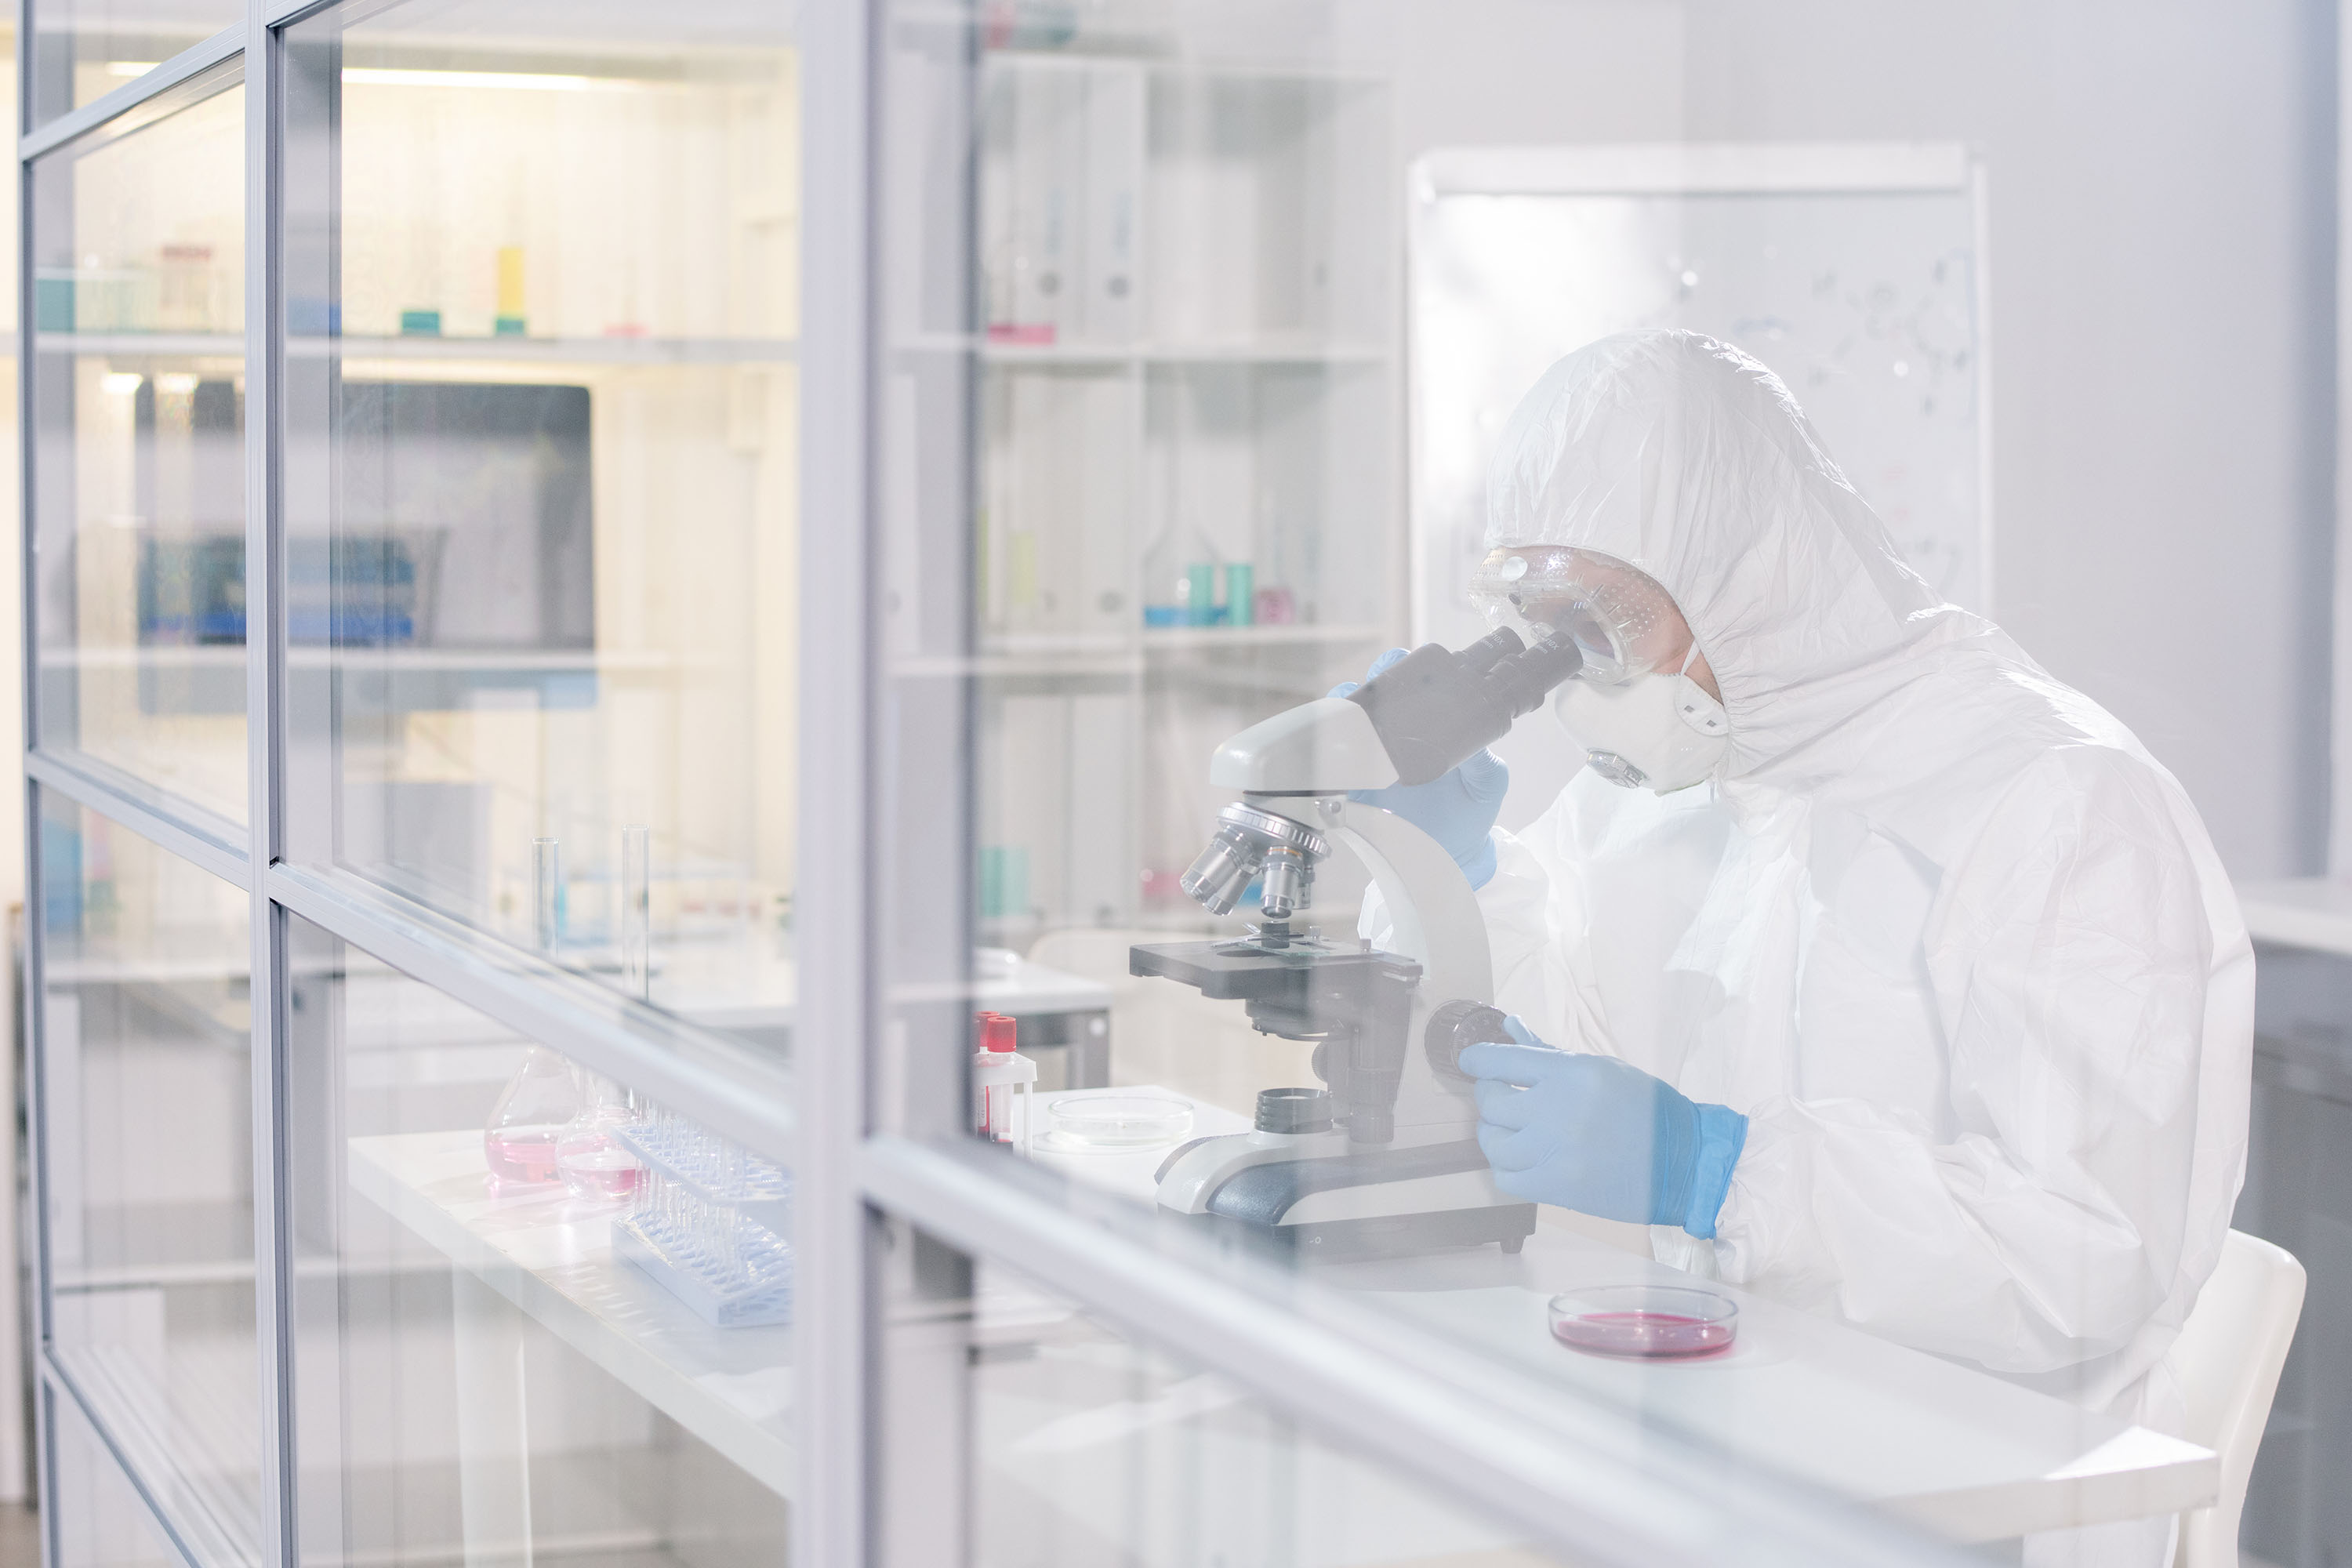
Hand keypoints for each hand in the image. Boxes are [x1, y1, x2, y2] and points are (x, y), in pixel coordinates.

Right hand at [1331, 648, 1508, 889]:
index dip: (1403, 668)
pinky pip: (1328, 762)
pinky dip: (1325, 753)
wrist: (1450, 858)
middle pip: (1372, 694)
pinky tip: (1332, 752)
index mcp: (1427, 722)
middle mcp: (1393, 733)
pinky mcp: (1350, 785)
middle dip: (1368, 685)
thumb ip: (1484, 765)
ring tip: (1349, 718)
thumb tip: (1476, 747)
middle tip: (1374, 691)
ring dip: (1341, 712)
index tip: (1404, 669)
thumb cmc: (1469, 812)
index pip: (1410, 683)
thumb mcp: (1487, 785)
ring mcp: (1368, 757)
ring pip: (1344, 721)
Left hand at [1458, 1017, 1746, 1236]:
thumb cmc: (1645, 1109)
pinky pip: (1504, 1177)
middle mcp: (1556, 1110)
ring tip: (1511, 1129)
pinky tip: (1522, 1157)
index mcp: (1571, 1073)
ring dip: (1495, 1132)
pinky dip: (1506, 1166)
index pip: (1500, 1061)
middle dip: (1490, 1095)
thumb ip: (1549, 1051)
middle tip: (1501, 1095)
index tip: (1471, 1061)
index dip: (1476, 1059)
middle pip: (1491, 1101)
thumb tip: (1508, 1027)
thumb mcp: (1601, 1067)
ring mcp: (1553, 1152)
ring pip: (1492, 1141)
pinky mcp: (1555, 1188)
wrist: (1682, 1163)